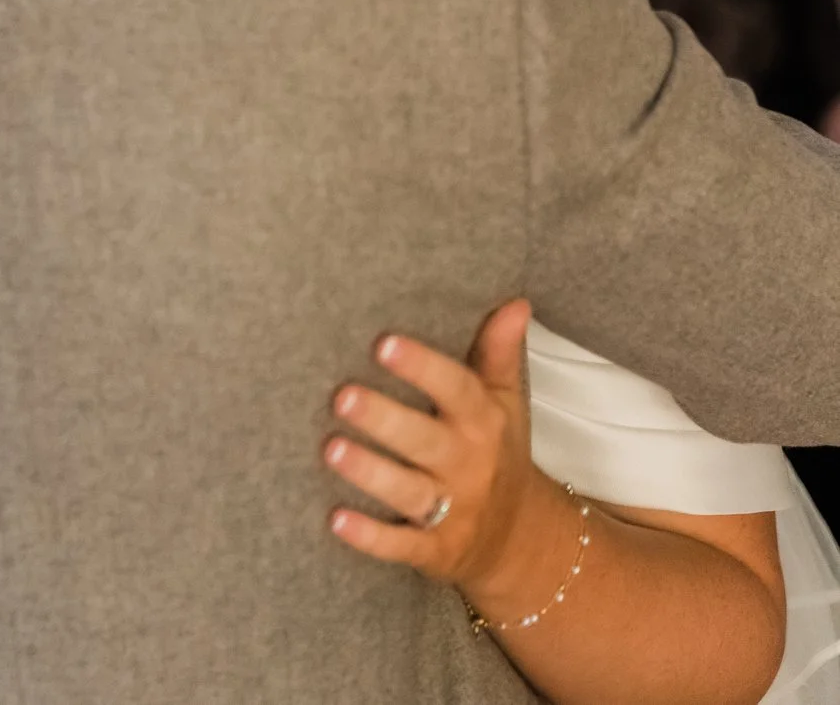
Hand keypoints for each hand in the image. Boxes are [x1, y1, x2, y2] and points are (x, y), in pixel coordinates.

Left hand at [321, 299, 574, 615]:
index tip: (382, 342)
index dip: (421, 366)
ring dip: (370, 472)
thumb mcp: (504, 404)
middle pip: (425, 440)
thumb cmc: (497, 454)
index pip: (456, 389)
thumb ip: (498, 353)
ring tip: (330, 448)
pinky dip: (370, 537)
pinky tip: (335, 519)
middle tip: (341, 396)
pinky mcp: (435, 551)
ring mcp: (453, 511)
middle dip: (384, 419)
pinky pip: (401, 545)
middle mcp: (468, 465)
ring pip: (408, 492)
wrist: (522, 542)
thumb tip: (514, 302)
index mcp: (482, 422)